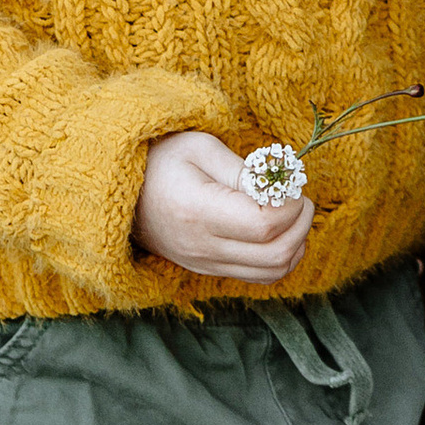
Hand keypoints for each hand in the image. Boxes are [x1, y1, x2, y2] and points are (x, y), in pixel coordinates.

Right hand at [136, 129, 313, 282]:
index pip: (265, 225)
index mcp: (200, 213)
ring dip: (296, 243)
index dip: (291, 204)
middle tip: (299, 196)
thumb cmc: (161, 161)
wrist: (122, 193)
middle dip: (302, 223)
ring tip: (293, 213)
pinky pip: (259, 276)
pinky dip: (281, 258)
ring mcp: (206, 264)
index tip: (290, 181)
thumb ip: (243, 171)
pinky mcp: (209, 270)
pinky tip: (281, 231)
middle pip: (276, 254)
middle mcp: (204, 248)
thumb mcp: (200, 148)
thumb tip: (280, 188)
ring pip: (272, 272)